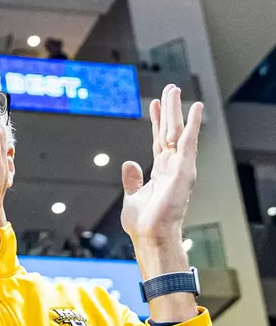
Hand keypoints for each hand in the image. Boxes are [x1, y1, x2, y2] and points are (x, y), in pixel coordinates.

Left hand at [121, 86, 202, 257]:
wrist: (150, 236)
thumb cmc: (143, 224)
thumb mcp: (132, 197)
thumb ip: (132, 179)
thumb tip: (129, 164)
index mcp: (160, 172)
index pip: (159, 140)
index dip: (157, 122)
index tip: (155, 104)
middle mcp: (172, 167)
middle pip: (170, 132)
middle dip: (169, 110)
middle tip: (169, 89)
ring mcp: (179, 168)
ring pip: (178, 132)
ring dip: (177, 110)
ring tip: (174, 90)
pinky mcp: (184, 171)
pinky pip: (188, 143)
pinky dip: (193, 125)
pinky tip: (195, 108)